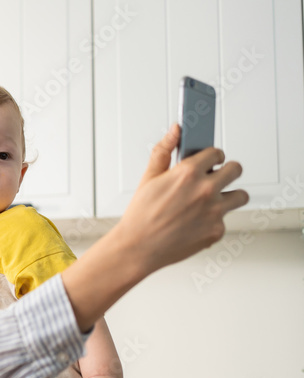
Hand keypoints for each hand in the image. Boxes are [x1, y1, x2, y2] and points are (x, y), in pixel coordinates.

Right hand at [121, 123, 248, 273]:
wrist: (138, 248)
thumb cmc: (140, 214)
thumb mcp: (149, 178)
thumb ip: (164, 150)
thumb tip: (176, 130)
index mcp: (188, 173)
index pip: (216, 153)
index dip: (213, 157)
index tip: (210, 162)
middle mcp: (206, 190)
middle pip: (236, 170)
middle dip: (228, 171)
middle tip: (216, 178)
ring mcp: (214, 212)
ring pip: (240, 196)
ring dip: (229, 196)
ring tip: (210, 202)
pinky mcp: (217, 231)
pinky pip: (224, 220)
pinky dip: (213, 221)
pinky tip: (195, 224)